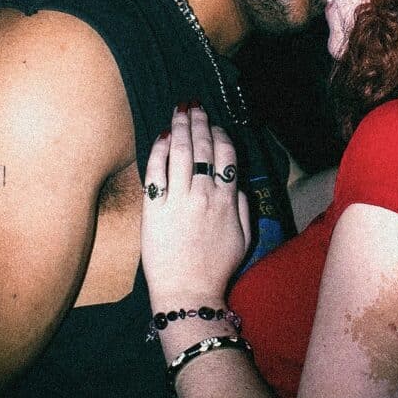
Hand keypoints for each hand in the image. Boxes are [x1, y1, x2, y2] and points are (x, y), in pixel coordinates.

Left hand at [141, 104, 250, 307]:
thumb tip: (237, 182)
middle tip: (195, 106)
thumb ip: (243, 205)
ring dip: (180, 127)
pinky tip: (161, 136)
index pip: (226, 155)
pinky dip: (158, 150)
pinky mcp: (154, 208)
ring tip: (179, 110)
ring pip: (180, 153)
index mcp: (227, 200)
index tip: (215, 125)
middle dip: (199, 122)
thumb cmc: (217, 267)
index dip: (220, 135)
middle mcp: (203, 194)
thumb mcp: (244, 237)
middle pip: (202, 148)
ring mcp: (178, 199)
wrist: (187, 291)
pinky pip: (155, 172)